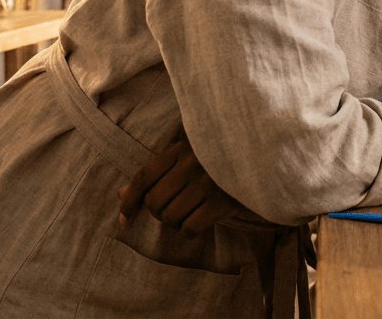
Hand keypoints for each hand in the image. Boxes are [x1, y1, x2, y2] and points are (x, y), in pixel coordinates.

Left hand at [117, 138, 244, 236]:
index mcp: (180, 149)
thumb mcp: (186, 154)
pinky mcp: (222, 202)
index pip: (143, 178)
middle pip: (154, 202)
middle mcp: (191, 165)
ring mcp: (207, 184)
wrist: (261, 153)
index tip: (124, 220)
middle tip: (173, 208)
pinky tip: (199, 221)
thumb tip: (121, 194)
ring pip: (170, 217)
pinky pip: (189, 228)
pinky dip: (188, 230)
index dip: (129, 202)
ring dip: (175, 222)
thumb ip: (156, 172)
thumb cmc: (218, 156)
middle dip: (158, 212)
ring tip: (189, 212)